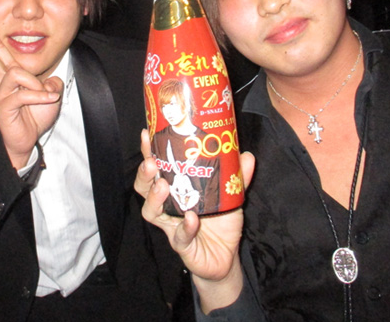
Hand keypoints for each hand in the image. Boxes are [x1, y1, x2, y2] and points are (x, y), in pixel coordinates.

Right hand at [0, 19, 61, 168]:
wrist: (28, 141)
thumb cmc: (35, 117)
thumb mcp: (51, 95)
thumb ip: (52, 82)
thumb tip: (50, 80)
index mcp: (11, 76)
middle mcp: (3, 82)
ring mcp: (2, 94)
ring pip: (15, 72)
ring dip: (35, 83)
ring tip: (45, 94)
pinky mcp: (4, 106)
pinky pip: (23, 94)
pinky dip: (39, 96)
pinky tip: (48, 100)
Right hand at [134, 129, 255, 311]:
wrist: (226, 256)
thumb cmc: (220, 221)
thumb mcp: (229, 195)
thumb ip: (237, 177)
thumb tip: (246, 154)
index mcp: (174, 187)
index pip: (156, 166)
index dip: (148, 151)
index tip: (146, 134)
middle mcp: (166, 205)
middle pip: (143, 187)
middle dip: (144, 173)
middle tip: (151, 162)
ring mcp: (171, 226)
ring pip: (151, 212)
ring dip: (154, 197)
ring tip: (162, 185)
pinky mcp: (181, 245)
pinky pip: (180, 236)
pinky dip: (185, 227)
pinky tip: (191, 218)